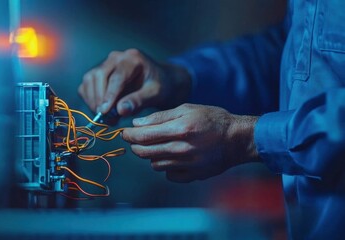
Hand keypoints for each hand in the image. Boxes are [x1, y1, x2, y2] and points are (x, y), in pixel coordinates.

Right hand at [78, 49, 190, 115]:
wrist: (157, 81)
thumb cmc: (158, 86)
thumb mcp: (155, 94)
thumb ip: (139, 101)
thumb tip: (120, 110)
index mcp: (132, 58)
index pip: (117, 76)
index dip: (109, 95)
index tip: (105, 112)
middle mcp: (116, 57)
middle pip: (98, 76)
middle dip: (99, 99)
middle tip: (106, 118)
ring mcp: (104, 64)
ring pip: (89, 80)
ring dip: (93, 101)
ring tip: (106, 118)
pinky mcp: (97, 74)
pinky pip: (86, 86)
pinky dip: (90, 100)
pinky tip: (102, 112)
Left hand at [122, 104, 258, 181]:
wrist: (237, 139)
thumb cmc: (213, 120)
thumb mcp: (187, 109)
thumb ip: (160, 117)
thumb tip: (137, 124)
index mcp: (180, 129)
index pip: (143, 136)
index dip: (129, 135)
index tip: (124, 132)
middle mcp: (182, 149)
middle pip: (144, 153)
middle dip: (135, 145)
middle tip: (135, 139)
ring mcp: (187, 165)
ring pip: (154, 164)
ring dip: (151, 155)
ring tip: (159, 145)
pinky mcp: (193, 176)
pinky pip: (169, 174)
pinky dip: (166, 166)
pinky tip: (173, 156)